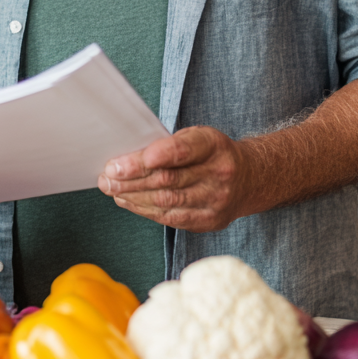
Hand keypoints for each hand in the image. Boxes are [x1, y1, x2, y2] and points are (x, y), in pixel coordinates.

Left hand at [97, 126, 248, 231]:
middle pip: (168, 179)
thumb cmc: (212, 153)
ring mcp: (216, 201)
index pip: (182, 150)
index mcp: (214, 146)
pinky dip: (144, 209)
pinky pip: (170, 217)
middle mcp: (219, 174)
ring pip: (166, 201)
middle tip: (107, 175)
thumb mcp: (198, 137)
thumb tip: (126, 156)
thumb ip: (169, 145)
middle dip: (131, 178)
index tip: (124, 161)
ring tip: (111, 188)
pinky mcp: (209, 221)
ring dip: (132, 196)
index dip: (154, 156)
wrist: (249, 179)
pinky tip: (127, 201)